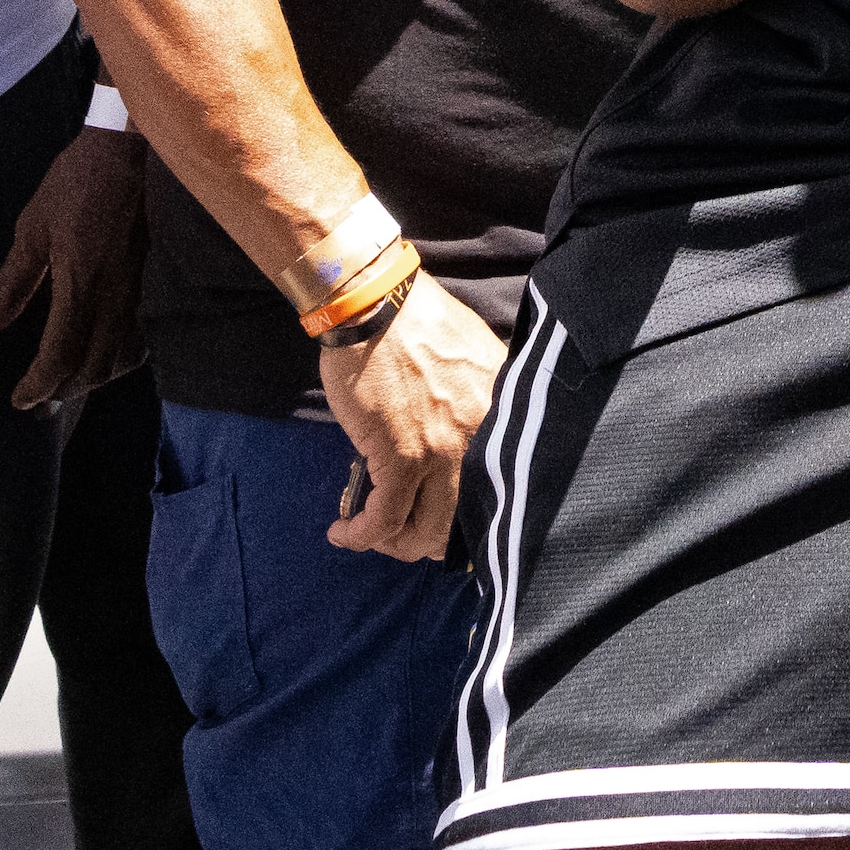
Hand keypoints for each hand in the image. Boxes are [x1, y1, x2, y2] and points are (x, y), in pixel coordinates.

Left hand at [0, 117, 146, 409]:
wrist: (132, 147)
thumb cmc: (80, 181)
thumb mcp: (34, 229)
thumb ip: (10, 285)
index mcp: (82, 286)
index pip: (62, 356)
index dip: (39, 385)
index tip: (21, 399)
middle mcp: (116, 297)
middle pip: (95, 366)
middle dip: (66, 389)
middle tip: (41, 398)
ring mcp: (141, 290)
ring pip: (124, 355)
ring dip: (96, 377)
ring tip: (72, 382)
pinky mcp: (154, 279)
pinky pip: (143, 333)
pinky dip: (125, 354)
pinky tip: (112, 351)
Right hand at [317, 271, 506, 559]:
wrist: (380, 305)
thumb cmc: (419, 326)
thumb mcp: (474, 366)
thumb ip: (479, 408)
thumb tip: (462, 445)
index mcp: (506, 420)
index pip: (502, 495)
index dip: (467, 522)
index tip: (439, 522)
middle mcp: (485, 443)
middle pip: (463, 524)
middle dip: (425, 540)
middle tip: (398, 533)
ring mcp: (444, 453)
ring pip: (424, 531)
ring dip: (391, 543)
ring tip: (367, 532)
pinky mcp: (401, 457)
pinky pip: (383, 518)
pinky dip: (360, 534)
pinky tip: (343, 531)